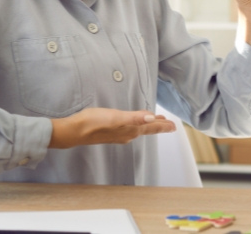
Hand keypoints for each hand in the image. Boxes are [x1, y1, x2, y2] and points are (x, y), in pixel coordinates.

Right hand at [48, 108, 175, 148]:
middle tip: (169, 125)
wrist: (75, 130)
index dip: (163, 126)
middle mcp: (127, 134)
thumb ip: (135, 118)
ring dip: (149, 126)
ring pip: (139, 129)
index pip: (152, 128)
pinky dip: (137, 125)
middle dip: (159, 126)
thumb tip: (152, 119)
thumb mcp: (116, 117)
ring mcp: (119, 134)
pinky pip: (130, 128)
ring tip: (156, 122)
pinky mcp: (111, 131)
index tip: (174, 126)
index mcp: (131, 129)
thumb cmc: (94, 123)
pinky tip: (134, 123)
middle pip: (147, 130)